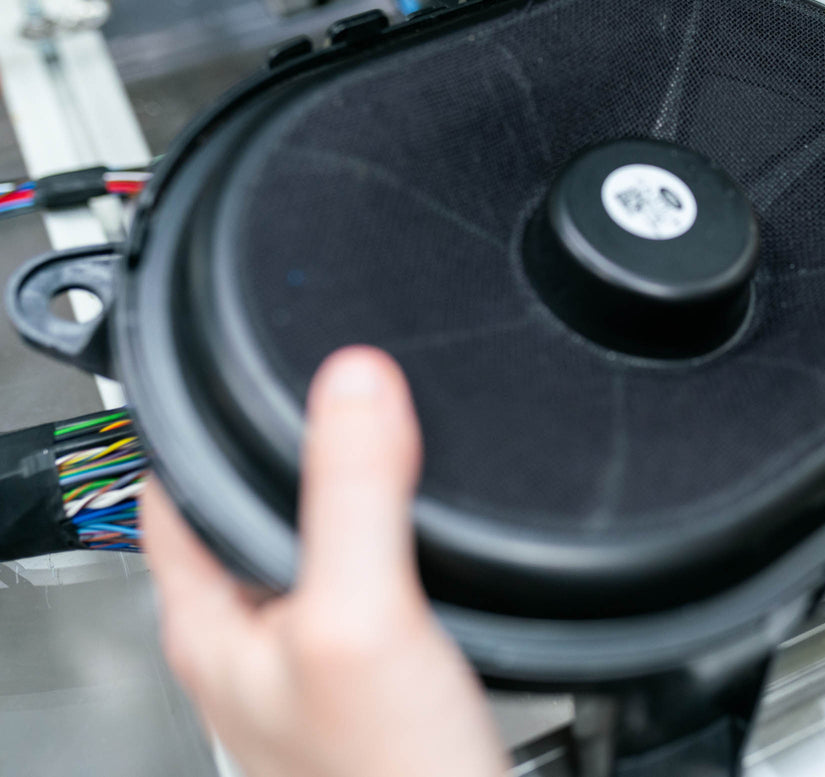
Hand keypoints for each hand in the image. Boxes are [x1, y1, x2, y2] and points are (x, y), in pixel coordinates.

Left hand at [142, 347, 509, 776]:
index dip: (194, 423)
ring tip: (379, 444)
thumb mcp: (363, 617)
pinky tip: (428, 542)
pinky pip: (368, 589)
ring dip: (342, 498)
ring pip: (311, 552)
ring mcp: (312, 669)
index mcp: (216, 626)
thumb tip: (355, 380)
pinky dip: (391, 547)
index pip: (170, 496)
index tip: (227, 363)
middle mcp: (253, 647)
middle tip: (326, 391)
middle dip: (281, 450)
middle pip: (244, 518)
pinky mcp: (373, 687)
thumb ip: (355, 495)